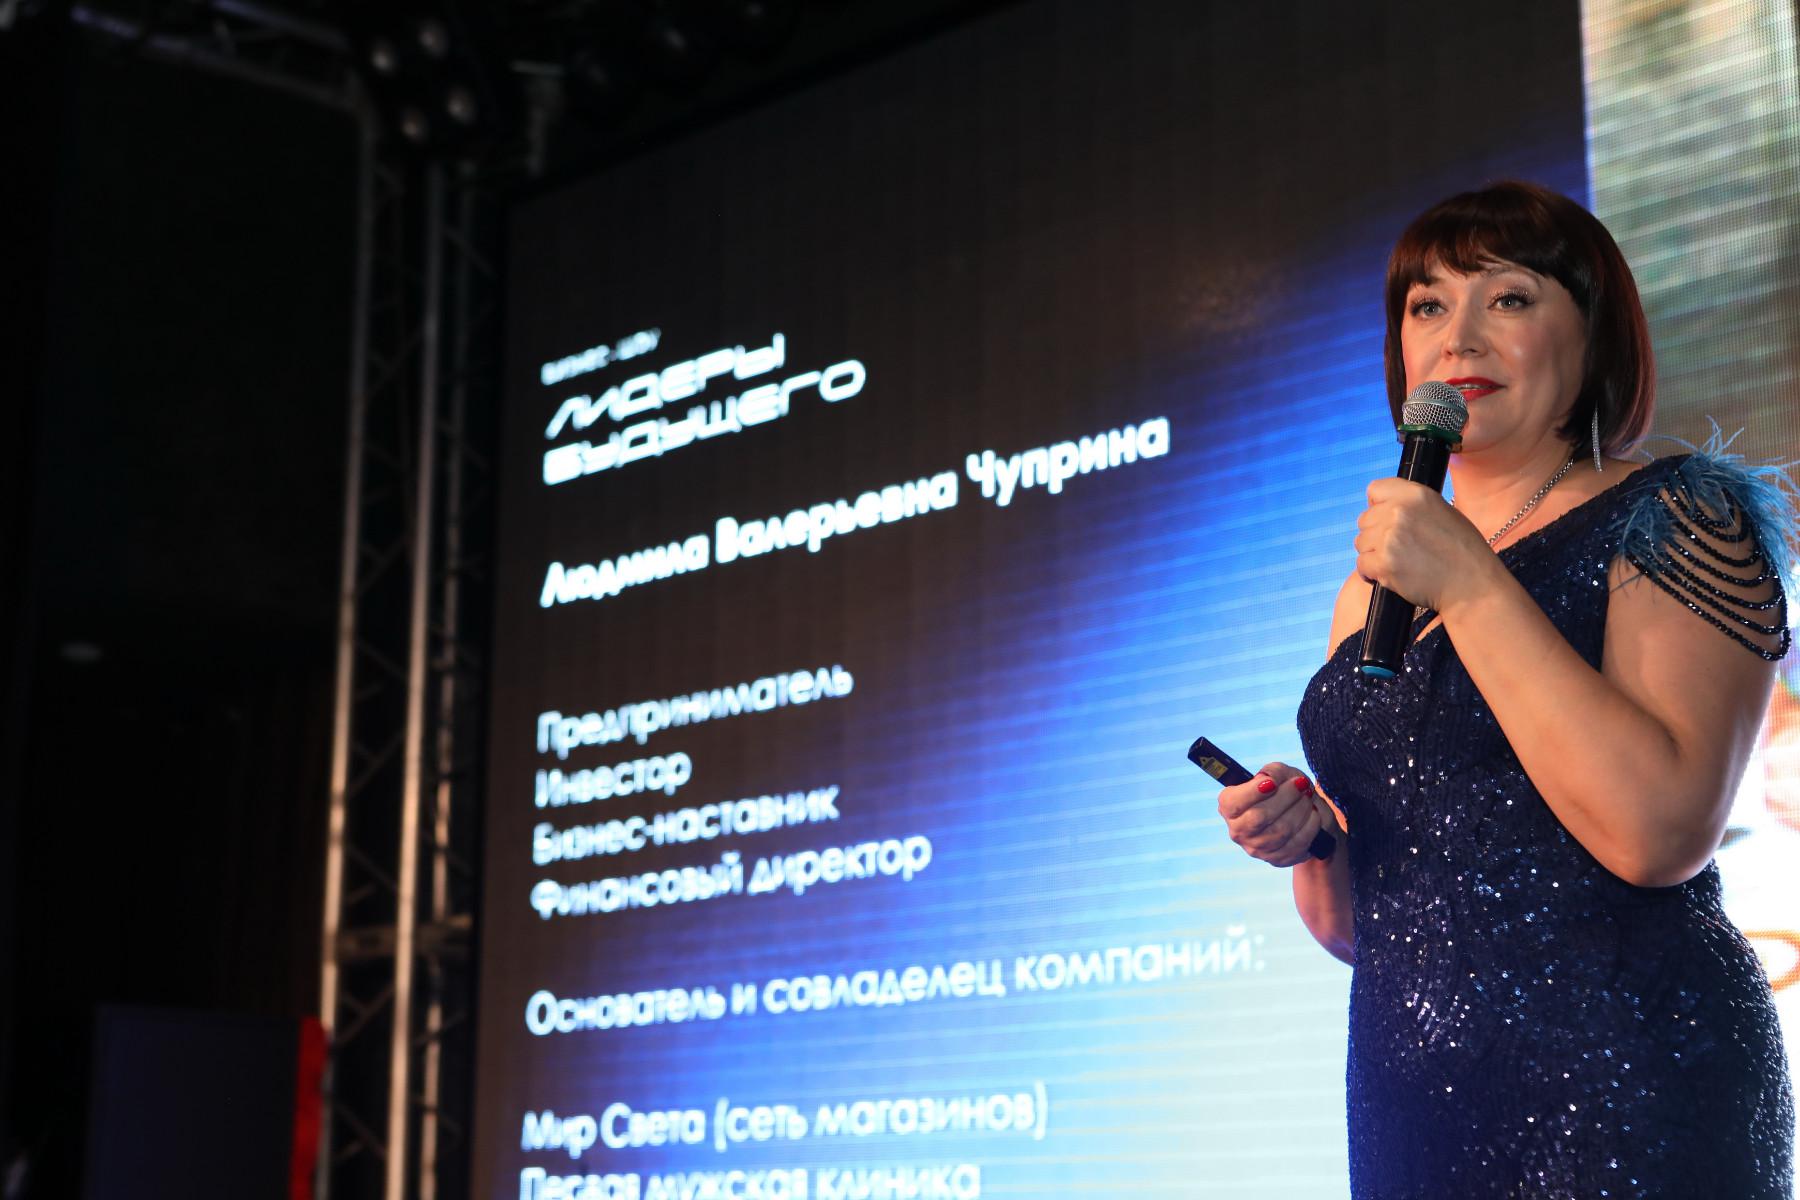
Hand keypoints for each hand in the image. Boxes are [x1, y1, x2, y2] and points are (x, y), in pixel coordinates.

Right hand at [1218, 762, 1327, 868]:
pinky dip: (1310, 825)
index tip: (1271, 782)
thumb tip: (1271, 780)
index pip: (1234, 803)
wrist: (1304, 816)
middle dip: (1285, 797)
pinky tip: (1313, 813)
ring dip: (1300, 809)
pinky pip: (1297, 843)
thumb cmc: (1286, 791)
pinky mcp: (1278, 859)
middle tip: (1301, 784)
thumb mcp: (1279, 774)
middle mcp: (1239, 831)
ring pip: (1281, 830)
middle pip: (1259, 817)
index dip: (1252, 793)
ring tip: (1308, 797)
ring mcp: (1257, 849)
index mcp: (1230, 808)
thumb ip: (1273, 772)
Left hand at [1354, 477, 1494, 613]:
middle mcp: (1400, 511)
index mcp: (1416, 494)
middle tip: (1399, 549)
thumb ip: (1412, 506)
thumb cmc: (1462, 552)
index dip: (1377, 506)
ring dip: (1374, 554)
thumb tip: (1383, 507)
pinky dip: (1372, 573)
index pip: (1375, 489)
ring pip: (1361, 542)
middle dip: (1376, 535)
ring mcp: (1390, 537)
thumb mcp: (1443, 512)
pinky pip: (1362, 564)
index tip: (1385, 519)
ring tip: (1400, 563)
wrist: (1472, 586)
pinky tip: (1391, 575)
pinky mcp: (1384, 563)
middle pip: (1365, 519)